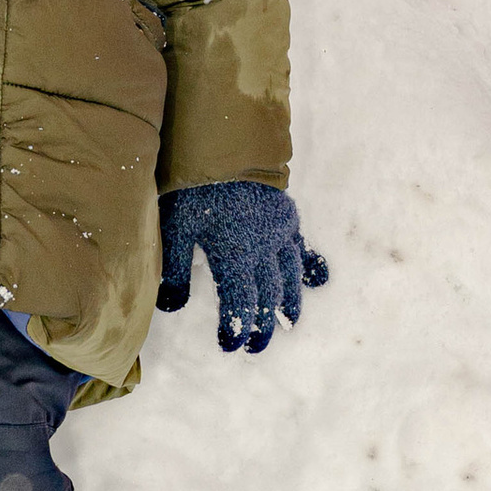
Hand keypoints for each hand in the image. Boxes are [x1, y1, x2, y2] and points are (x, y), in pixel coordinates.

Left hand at [156, 181, 329, 353]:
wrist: (227, 143)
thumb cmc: (196, 186)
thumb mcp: (176, 227)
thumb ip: (176, 269)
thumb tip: (172, 307)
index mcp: (236, 258)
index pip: (240, 305)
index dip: (235, 330)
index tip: (230, 347)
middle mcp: (264, 251)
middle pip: (267, 297)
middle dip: (261, 326)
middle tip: (255, 347)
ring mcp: (279, 233)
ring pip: (290, 277)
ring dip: (289, 303)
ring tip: (289, 323)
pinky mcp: (286, 215)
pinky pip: (303, 247)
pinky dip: (310, 266)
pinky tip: (317, 279)